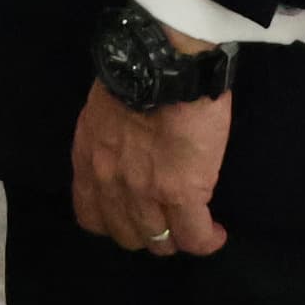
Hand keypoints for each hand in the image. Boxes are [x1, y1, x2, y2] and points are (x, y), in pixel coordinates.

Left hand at [72, 71, 229, 258]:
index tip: (134, 215)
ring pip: (160, 242)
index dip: (115, 222)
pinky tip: (216, 232)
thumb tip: (128, 154)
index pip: (90, 217)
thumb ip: (108, 143)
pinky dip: (207, 240)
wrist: (162, 62)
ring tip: (195, 226)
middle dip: (148, 232)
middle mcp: (110, 183)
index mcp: (88, 160)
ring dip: (178, 237)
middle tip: (169, 218)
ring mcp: (145, 192)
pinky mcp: (182, 194)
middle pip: (127, 235)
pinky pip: (195, 237)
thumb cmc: (137, 73)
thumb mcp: (102, 112)